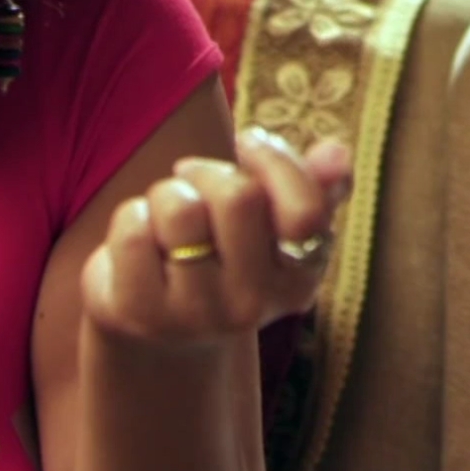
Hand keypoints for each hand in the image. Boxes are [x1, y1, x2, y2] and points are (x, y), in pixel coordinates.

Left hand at [82, 127, 353, 349]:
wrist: (161, 327)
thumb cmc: (223, 254)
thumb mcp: (271, 222)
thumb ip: (311, 186)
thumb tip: (338, 152)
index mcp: (297, 279)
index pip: (306, 211)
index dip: (274, 160)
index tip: (248, 144)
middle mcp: (252, 305)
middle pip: (238, 197)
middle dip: (209, 172)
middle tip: (196, 184)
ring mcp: (194, 314)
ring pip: (179, 208)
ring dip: (166, 194)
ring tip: (168, 219)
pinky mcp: (139, 314)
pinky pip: (133, 229)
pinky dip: (131, 218)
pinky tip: (142, 245)